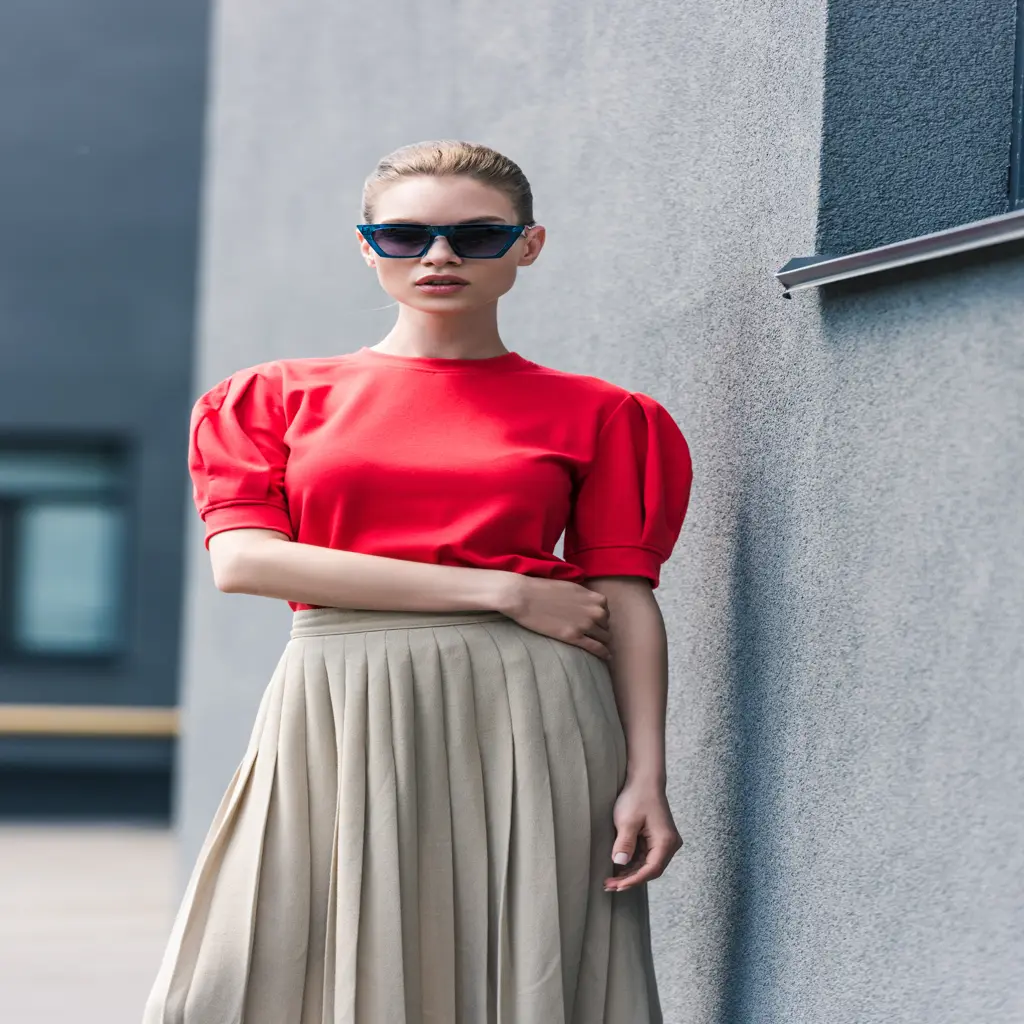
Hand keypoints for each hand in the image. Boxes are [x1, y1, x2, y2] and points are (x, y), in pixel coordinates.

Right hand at [495, 574, 612, 659]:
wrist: (524, 596)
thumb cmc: (543, 589)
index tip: (592, 622)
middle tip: (590, 634)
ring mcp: (586, 625)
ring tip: (598, 646)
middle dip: (599, 629)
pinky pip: (597, 648)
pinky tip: (606, 657)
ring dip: (601, 641)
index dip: (598, 617)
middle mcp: (594, 611)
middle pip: (606, 625)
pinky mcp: (574, 637)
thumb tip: (586, 604)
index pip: (605, 611)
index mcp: (594, 598)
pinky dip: (604, 653)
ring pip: (604, 638)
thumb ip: (583, 596)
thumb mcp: (570, 587)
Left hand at [604, 781, 681, 891]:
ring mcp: (665, 842)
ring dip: (630, 872)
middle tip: (609, 885)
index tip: (616, 886)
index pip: (651, 869)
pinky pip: (646, 856)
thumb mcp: (627, 820)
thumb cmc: (637, 796)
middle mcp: (670, 844)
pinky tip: (619, 867)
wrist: (644, 779)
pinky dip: (633, 862)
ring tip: (611, 880)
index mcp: (666, 841)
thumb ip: (624, 843)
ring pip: (647, 864)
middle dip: (630, 879)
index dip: (633, 880)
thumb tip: (620, 863)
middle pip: (650, 870)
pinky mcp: (658, 839)